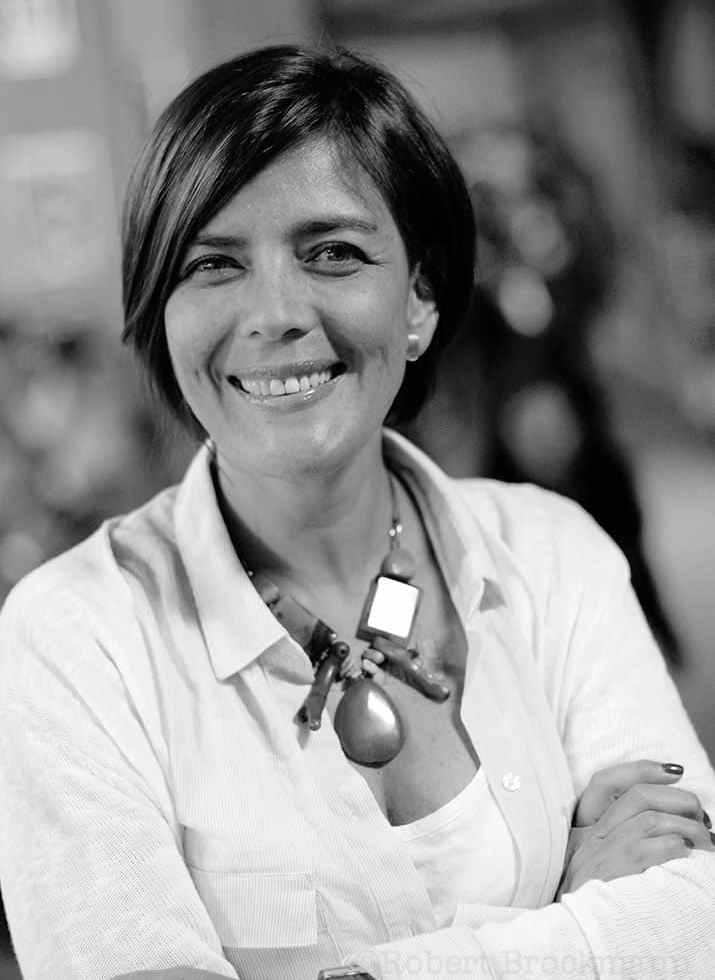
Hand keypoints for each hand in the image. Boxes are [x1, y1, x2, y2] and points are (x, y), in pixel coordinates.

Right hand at [557, 760, 713, 897]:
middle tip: (701, 816)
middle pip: (635, 796)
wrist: (565, 943)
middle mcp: (587, 839)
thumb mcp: (589, 870)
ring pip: (648, 819)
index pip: (604, 783)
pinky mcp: (610, 876)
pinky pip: (647, 849)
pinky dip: (673, 846)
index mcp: (581, 833)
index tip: (674, 770)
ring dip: (685, 826)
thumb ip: (612, 844)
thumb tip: (663, 827)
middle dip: (676, 799)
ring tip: (705, 841)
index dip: (640, 769)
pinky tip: (687, 855)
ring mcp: (597, 856)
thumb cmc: (586, 907)